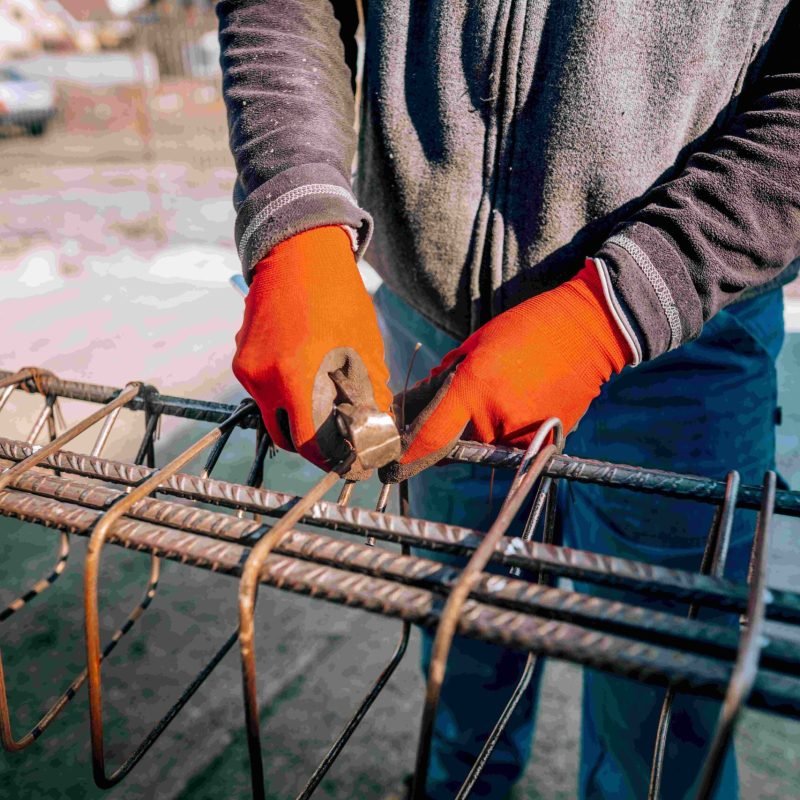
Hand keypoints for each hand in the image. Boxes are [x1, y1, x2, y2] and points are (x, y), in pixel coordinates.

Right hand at [233, 225, 392, 477]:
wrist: (298, 252)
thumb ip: (368, 392)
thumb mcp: (364, 346)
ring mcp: (247, 369)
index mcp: (296, 376)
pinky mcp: (241, 358)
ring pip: (272, 413)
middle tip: (335, 438)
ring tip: (320, 402)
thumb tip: (377, 428)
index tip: (344, 461)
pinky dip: (282, 393)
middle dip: (310, 443)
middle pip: (285, 436)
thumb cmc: (338, 296)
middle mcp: (264, 378)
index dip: (328, 459)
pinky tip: (301, 372)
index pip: (306, 444)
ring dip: (295, 417)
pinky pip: (262, 391)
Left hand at [381, 259, 632, 480]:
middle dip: (454, 427)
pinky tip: (523, 400)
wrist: (588, 331)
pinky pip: (512, 446)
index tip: (396, 462)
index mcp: (474, 387)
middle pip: (458, 443)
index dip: (410, 453)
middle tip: (471, 399)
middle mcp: (495, 418)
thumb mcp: (475, 344)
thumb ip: (445, 378)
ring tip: (505, 392)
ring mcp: (523, 434)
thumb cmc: (527, 329)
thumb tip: (421, 402)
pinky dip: (510, 429)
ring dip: (484, 428)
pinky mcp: (545, 443)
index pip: (430, 435)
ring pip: (486, 445)